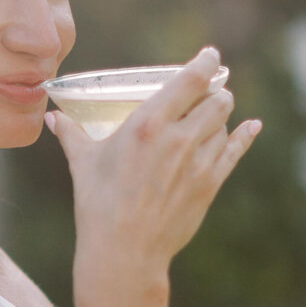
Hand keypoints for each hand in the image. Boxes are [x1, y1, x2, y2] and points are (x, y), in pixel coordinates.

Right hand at [45, 47, 261, 276]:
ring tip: (211, 114)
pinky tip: (252, 126)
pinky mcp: (209, 185)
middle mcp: (178, 138)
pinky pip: (235, 151)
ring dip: (220, 115)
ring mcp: (198, 162)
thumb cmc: (98, 205)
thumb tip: (53, 118)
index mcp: (147, 124)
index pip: (190, 79)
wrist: (124, 251)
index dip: (206, 62)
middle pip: (217, 99)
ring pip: (224, 124)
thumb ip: (72, 134)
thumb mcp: (83, 164)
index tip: (210, 55)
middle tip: (208, 90)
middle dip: (215, 92)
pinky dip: (245, 136)